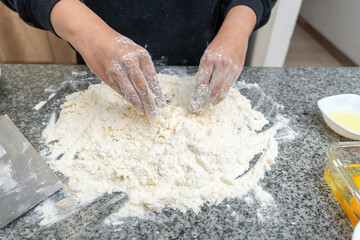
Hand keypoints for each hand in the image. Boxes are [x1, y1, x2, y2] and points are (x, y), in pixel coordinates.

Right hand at [50, 0, 164, 116]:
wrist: (93, 37)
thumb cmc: (117, 45)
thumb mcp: (134, 51)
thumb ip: (142, 67)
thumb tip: (152, 89)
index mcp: (141, 55)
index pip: (153, 78)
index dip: (158, 93)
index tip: (162, 103)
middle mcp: (130, 63)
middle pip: (143, 88)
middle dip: (150, 103)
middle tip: (154, 113)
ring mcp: (117, 71)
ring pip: (131, 93)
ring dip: (139, 105)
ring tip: (144, 112)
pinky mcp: (108, 77)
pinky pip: (121, 91)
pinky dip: (128, 99)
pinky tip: (134, 104)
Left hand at [190, 5, 256, 112]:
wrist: (235, 34)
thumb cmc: (218, 46)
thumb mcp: (206, 56)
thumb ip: (204, 72)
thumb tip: (199, 90)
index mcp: (209, 59)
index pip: (201, 83)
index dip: (197, 96)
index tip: (193, 104)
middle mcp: (221, 64)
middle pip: (213, 90)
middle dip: (205, 102)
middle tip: (199, 108)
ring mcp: (231, 68)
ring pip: (222, 91)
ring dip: (214, 101)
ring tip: (207, 106)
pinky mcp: (238, 71)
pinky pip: (229, 86)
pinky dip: (222, 94)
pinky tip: (216, 99)